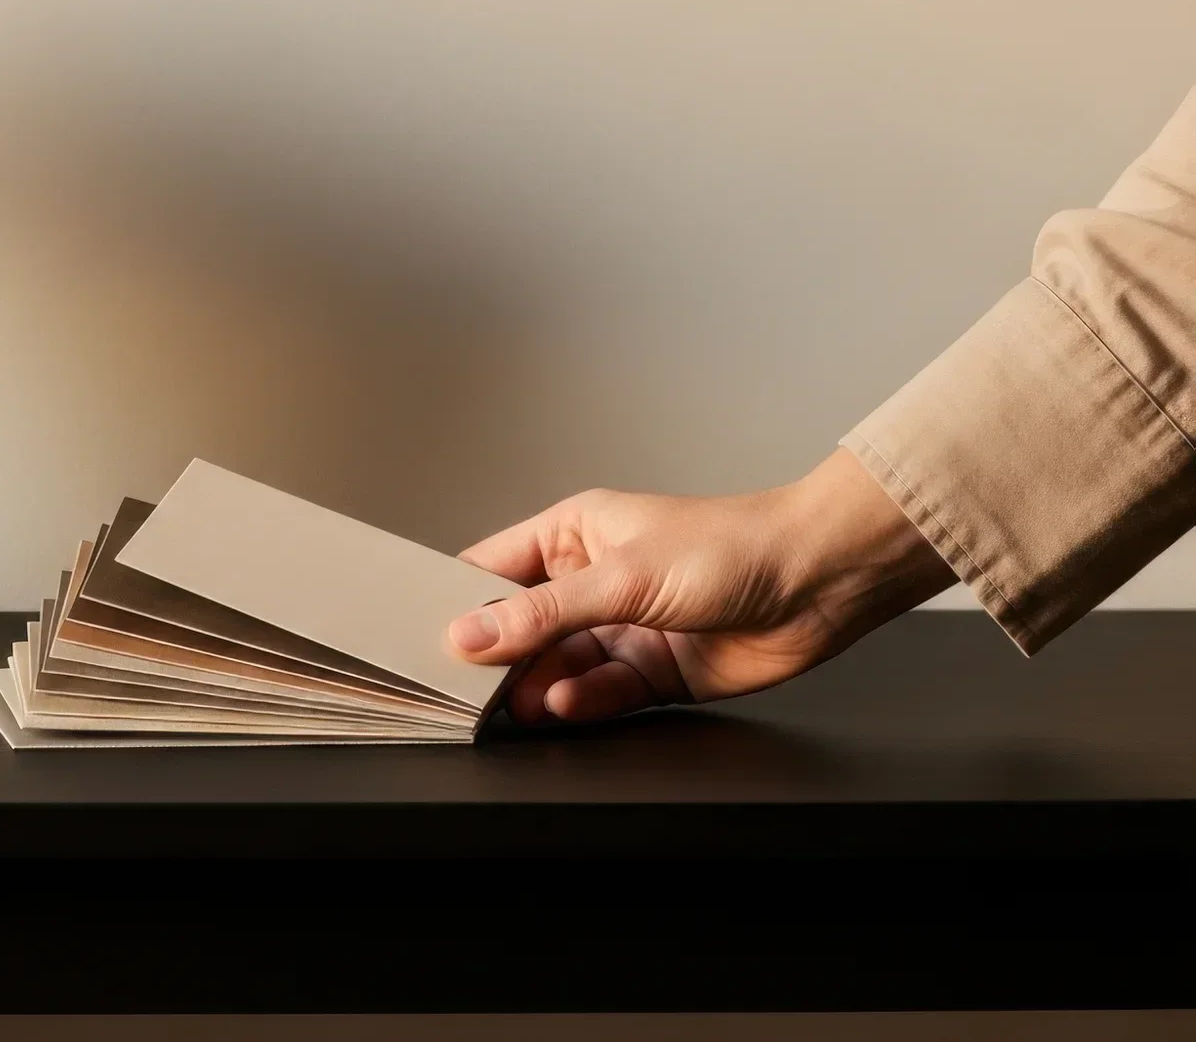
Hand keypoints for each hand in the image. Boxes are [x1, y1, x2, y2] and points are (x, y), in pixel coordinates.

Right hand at [448, 449, 954, 724]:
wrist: (817, 584)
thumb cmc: (729, 548)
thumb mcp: (621, 576)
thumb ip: (544, 613)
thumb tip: (468, 634)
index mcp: (572, 535)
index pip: (493, 570)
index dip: (458, 602)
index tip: (423, 633)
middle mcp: (591, 582)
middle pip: (522, 628)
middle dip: (497, 657)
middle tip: (464, 686)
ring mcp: (621, 629)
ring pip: (557, 667)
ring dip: (537, 686)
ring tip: (515, 704)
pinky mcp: (651, 671)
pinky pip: (599, 693)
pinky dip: (580, 703)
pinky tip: (565, 705)